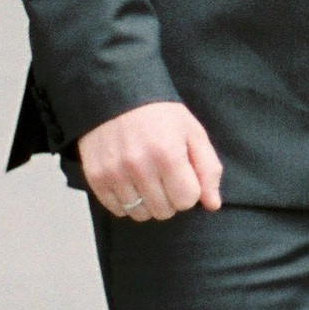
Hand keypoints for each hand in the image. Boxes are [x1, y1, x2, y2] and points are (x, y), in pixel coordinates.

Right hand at [78, 100, 223, 221]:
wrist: (117, 95)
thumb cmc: (161, 115)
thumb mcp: (193, 133)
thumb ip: (208, 169)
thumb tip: (213, 204)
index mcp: (168, 154)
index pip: (186, 200)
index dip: (189, 190)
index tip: (183, 176)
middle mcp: (140, 166)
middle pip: (164, 211)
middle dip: (169, 198)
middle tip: (164, 176)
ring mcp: (115, 173)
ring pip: (140, 214)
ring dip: (148, 202)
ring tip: (147, 179)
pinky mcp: (96, 177)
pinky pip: (117, 209)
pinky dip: (126, 202)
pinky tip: (130, 182)